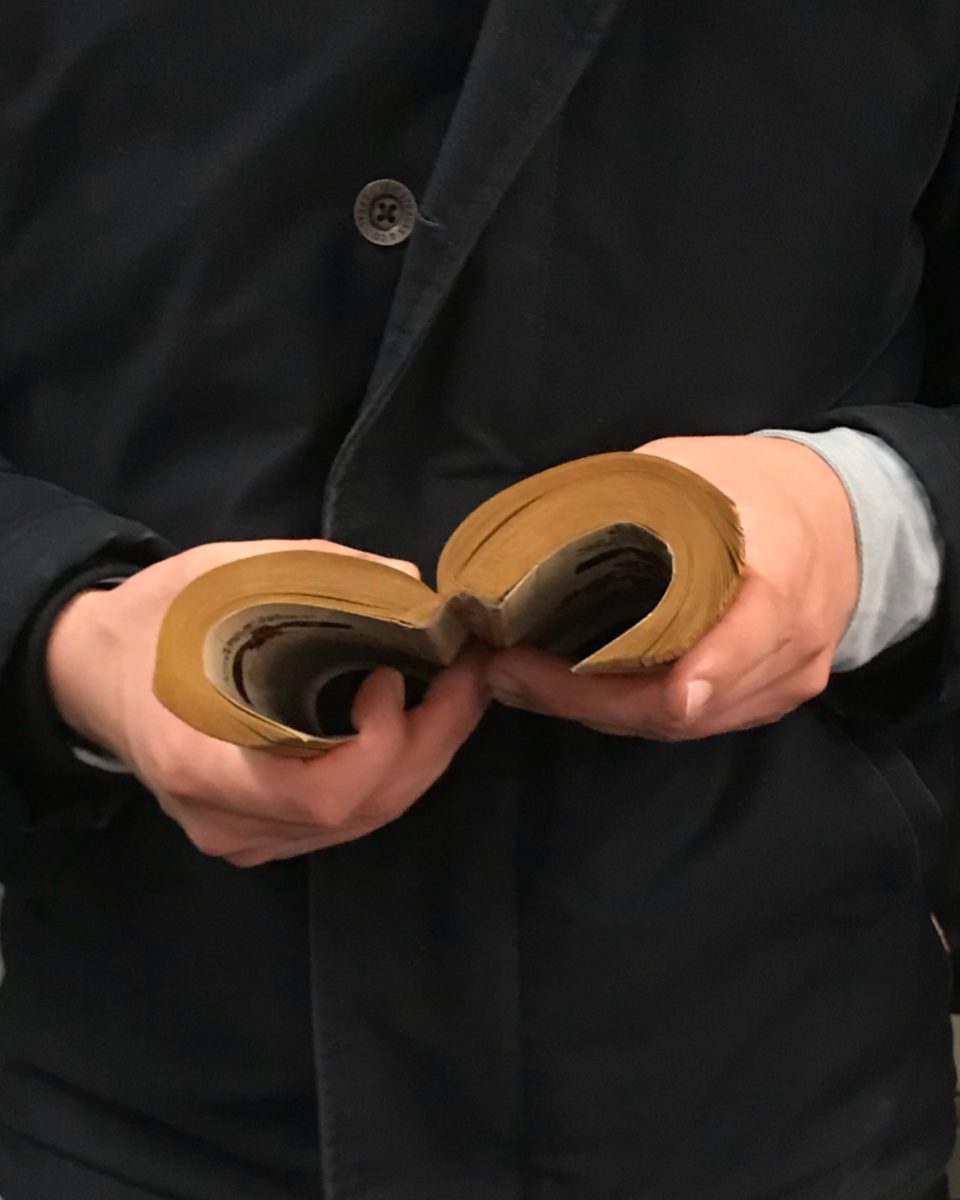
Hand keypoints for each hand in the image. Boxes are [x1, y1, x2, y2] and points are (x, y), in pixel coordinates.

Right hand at [47, 540, 489, 865]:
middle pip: (357, 810)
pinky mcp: (260, 837)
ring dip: (424, 755)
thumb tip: (411, 584)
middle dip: (432, 741)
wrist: (92, 672)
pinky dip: (394, 770)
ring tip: (457, 689)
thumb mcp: (221, 575)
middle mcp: (221, 819)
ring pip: (362, 820)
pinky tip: (414, 720)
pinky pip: (347, 819)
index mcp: (197, 761)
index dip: (377, 746)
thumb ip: (315, 577)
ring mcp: (240, 838)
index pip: (315, 796)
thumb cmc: (155, 621)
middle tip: (469, 673)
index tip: (388, 676)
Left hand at [487, 435, 858, 739]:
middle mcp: (788, 646)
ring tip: (519, 682)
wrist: (844, 519)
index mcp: (778, 579)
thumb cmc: (758, 485)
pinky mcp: (770, 701)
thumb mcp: (694, 468)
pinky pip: (693, 725)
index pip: (730, 648)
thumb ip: (632, 500)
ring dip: (594, 711)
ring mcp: (783, 682)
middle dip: (582, 698)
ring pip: (680, 725)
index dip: (667, 681)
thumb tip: (542, 532)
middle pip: (681, 705)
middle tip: (504, 672)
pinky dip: (629, 712)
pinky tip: (573, 692)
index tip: (591, 682)